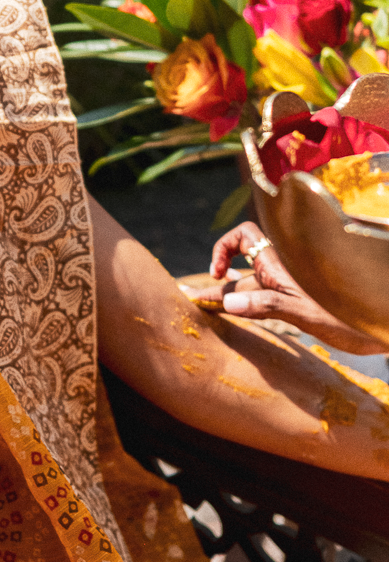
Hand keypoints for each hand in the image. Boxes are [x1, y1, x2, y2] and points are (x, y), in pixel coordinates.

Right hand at [179, 220, 388, 356]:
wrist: (380, 325)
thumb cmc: (347, 316)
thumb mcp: (304, 311)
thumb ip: (265, 304)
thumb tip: (227, 301)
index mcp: (281, 262)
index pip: (243, 237)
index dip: (223, 248)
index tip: (217, 274)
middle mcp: (282, 270)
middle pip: (241, 268)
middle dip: (218, 283)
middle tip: (192, 298)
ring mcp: (289, 287)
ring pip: (251, 285)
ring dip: (229, 295)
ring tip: (205, 306)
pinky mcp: (297, 304)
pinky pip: (263, 299)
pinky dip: (246, 304)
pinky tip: (235, 310)